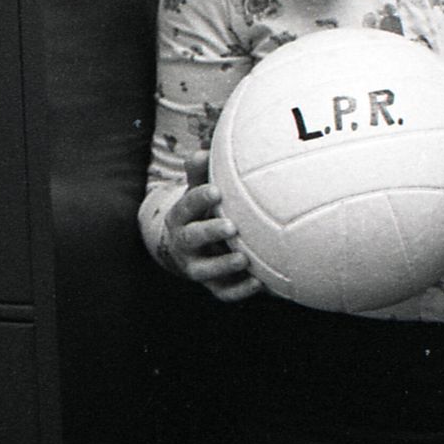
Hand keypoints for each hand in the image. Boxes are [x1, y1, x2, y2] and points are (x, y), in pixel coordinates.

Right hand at [161, 151, 261, 301]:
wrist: (189, 249)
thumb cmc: (204, 210)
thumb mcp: (200, 189)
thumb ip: (203, 172)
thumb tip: (204, 151)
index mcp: (182, 216)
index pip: (186, 206)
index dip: (198, 199)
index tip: (216, 190)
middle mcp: (185, 243)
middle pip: (191, 239)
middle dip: (209, 233)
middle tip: (231, 226)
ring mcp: (197, 266)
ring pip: (203, 270)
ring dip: (222, 266)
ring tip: (243, 259)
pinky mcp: (212, 285)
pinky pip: (223, 292)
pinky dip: (239, 290)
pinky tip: (260, 284)